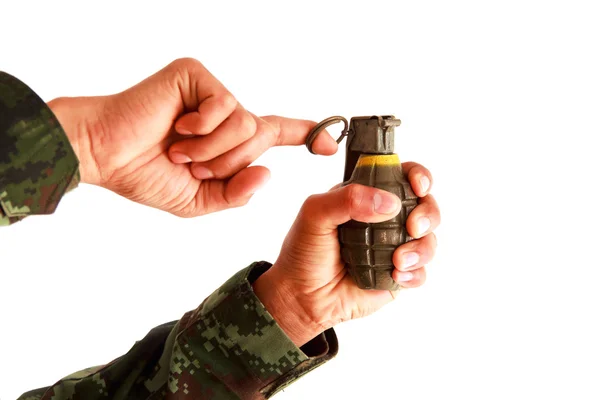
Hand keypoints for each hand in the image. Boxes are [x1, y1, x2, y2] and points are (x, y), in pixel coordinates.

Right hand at [48, 58, 335, 215]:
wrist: (106, 156)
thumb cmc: (146, 175)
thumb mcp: (199, 200)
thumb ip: (236, 192)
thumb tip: (268, 172)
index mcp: (226, 140)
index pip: (273, 133)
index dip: (304, 135)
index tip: (327, 143)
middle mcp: (223, 113)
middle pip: (261, 137)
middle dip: (229, 162)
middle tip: (192, 165)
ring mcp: (210, 92)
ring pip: (247, 124)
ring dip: (215, 150)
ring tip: (181, 151)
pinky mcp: (196, 76)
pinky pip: (226, 107)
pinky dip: (204, 129)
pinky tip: (178, 129)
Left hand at [253, 162, 439, 345]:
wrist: (300, 298)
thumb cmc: (303, 252)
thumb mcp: (315, 214)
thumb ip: (348, 199)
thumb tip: (390, 203)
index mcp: (366, 197)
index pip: (401, 176)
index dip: (418, 176)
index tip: (418, 186)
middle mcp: (385, 221)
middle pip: (426, 206)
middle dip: (428, 214)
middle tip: (413, 227)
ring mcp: (393, 248)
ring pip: (428, 240)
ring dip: (422, 248)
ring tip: (397, 261)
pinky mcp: (396, 276)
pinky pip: (421, 272)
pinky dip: (415, 273)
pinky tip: (396, 275)